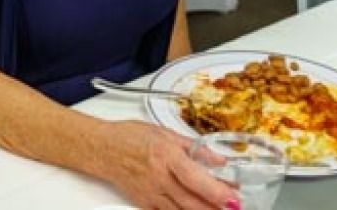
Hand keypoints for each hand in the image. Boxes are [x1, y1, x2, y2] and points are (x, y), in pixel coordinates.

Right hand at [93, 121, 237, 209]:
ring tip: (217, 209)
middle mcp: (159, 177)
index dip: (217, 190)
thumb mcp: (164, 133)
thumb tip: (219, 160)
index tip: (234, 196)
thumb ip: (194, 148)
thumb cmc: (130, 137)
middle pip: (192, 202)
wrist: (102, 149)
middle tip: (235, 207)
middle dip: (216, 208)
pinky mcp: (144, 203)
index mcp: (165, 155)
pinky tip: (193, 209)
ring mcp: (151, 193)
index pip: (195, 178)